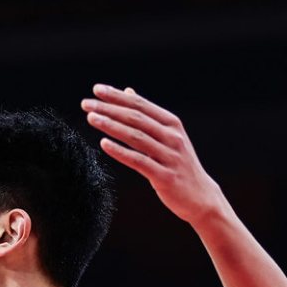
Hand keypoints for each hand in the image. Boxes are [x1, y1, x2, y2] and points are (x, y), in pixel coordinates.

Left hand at [81, 84, 224, 224]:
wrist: (201, 197)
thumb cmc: (178, 164)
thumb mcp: (168, 136)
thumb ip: (148, 115)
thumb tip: (128, 92)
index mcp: (172, 124)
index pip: (140, 105)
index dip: (118, 97)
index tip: (97, 90)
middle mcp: (173, 137)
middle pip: (136, 118)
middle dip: (109, 109)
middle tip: (86, 104)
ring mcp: (170, 156)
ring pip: (136, 137)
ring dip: (111, 126)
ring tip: (91, 119)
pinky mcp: (165, 176)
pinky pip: (139, 161)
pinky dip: (120, 152)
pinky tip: (103, 144)